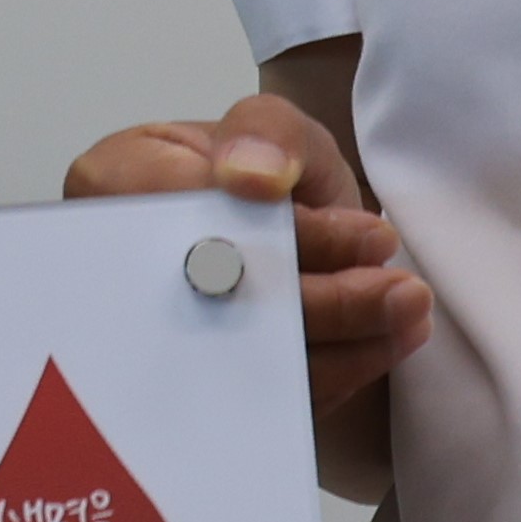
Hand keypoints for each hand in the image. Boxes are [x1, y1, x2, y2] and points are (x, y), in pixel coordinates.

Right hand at [62, 92, 432, 423]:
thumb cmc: (266, 169)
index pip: (195, 220)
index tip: (365, 237)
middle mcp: (126, 267)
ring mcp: (165, 329)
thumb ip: (266, 132)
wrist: (284, 218)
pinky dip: (335, 371)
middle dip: (320, 301)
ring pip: (247, 359)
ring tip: (406, 313)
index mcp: (115, 185)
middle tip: (397, 291)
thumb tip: (252, 178)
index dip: (283, 238)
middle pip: (219, 302)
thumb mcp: (275, 126)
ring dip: (341, 344)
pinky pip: (266, 395)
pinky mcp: (210, 378)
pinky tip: (384, 341)